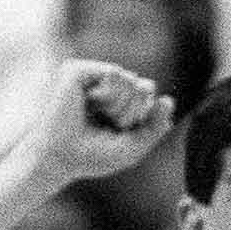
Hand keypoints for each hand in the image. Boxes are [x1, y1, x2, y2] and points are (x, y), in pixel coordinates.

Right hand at [24, 61, 175, 183]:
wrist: (60, 159)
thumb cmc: (92, 157)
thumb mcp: (133, 147)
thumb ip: (155, 127)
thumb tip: (169, 100)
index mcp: (118, 100)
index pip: (149, 96)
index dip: (142, 117)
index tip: (121, 132)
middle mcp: (105, 85)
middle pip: (144, 87)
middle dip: (132, 112)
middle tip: (107, 125)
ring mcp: (91, 75)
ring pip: (131, 80)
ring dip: (120, 106)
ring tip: (98, 115)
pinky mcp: (78, 70)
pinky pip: (114, 73)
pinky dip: (108, 95)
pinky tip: (91, 104)